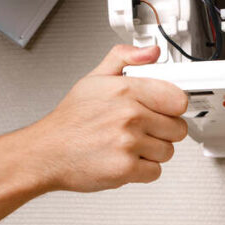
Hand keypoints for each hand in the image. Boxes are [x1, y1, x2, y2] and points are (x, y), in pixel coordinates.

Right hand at [28, 45, 188, 192]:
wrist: (46, 152)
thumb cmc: (69, 121)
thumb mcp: (93, 79)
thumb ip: (124, 58)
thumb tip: (151, 52)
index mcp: (125, 90)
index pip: (178, 99)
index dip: (171, 106)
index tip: (163, 110)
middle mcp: (129, 115)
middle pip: (177, 128)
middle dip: (162, 131)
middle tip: (139, 129)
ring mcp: (128, 143)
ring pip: (167, 151)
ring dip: (151, 152)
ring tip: (128, 145)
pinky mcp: (126, 169)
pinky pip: (155, 172)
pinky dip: (142, 170)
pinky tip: (124, 159)